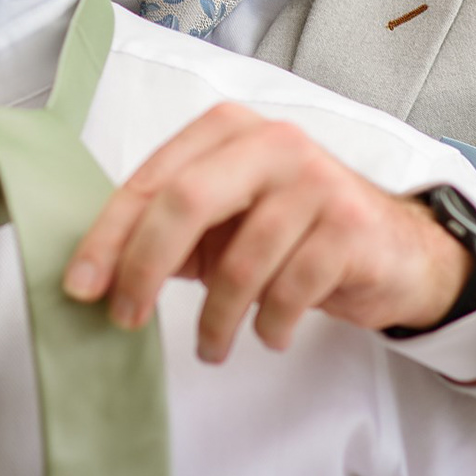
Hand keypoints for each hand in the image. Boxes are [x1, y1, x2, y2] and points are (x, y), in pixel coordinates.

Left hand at [61, 103, 470, 362]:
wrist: (394, 249)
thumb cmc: (292, 232)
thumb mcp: (225, 220)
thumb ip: (171, 229)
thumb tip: (98, 271)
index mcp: (228, 130)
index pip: (153, 179)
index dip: (110, 235)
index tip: (81, 284)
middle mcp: (272, 142)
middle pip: (186, 202)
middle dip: (144, 267)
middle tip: (126, 317)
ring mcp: (316, 180)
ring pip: (239, 261)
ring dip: (215, 319)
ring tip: (212, 346)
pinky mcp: (350, 226)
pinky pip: (288, 291)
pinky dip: (269, 324)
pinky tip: (269, 333)